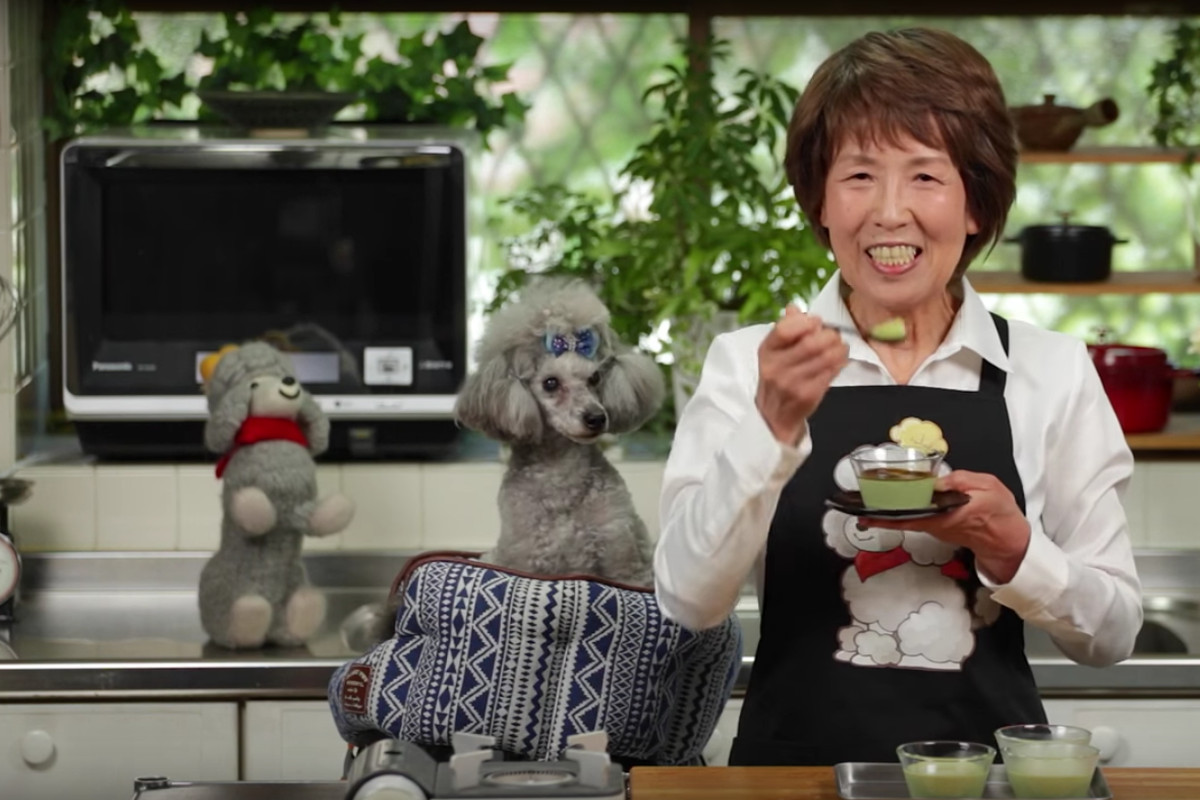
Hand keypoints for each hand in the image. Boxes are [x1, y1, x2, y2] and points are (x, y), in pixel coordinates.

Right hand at [755, 306, 847, 444]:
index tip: (817, 321)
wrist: (773, 416)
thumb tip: (794, 307)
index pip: (783, 329)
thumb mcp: (775, 353)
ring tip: (840, 347)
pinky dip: (840, 363)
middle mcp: (776, 367)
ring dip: (839, 349)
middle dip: (829, 336)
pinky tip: (840, 360)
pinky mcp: (807, 395)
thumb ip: (786, 329)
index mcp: (767, 351)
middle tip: (834, 336)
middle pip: (810, 343)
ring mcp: (791, 383)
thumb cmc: (778, 378)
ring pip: (825, 358)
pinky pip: (830, 373)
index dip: (805, 322)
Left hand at [859, 469, 1030, 583]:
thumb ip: (961, 481)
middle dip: (878, 514)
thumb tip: (936, 480)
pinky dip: (902, 510)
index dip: (887, 516)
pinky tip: (892, 501)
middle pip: (902, 519)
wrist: (1009, 539)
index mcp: (948, 514)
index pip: (911, 516)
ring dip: (888, 511)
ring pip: (907, 518)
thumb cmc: (1000, 513)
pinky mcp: (938, 526)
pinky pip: (916, 518)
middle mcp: (937, 525)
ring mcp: (937, 527)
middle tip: (854, 507)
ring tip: (867, 501)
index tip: (867, 513)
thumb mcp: (988, 487)